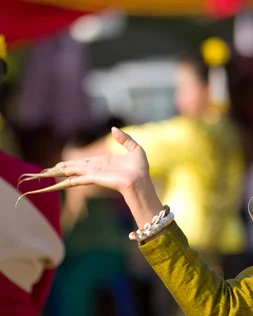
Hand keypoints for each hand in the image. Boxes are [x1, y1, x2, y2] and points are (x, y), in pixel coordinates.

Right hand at [17, 127, 163, 229]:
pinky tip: (54, 182)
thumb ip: (124, 139)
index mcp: (103, 163)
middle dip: (61, 169)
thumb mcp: (135, 149)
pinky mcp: (94, 178)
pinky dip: (65, 181)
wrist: (141, 181)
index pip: (84, 163)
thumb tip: (113, 129)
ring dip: (58, 173)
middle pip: (74, 168)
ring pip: (72, 173)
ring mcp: (93, 174)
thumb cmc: (140, 169)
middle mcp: (96, 169)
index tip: (61, 164)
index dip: (72, 163)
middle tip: (46, 171)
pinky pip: (76, 179)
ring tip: (44, 174)